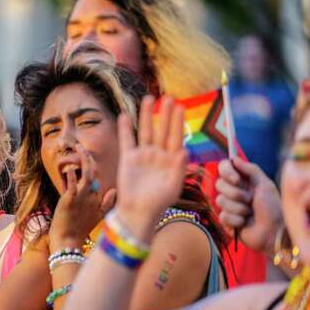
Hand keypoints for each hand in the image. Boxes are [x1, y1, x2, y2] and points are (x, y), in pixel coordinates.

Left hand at [48, 146, 115, 250]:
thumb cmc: (80, 229)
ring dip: (83, 160)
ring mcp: (82, 197)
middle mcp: (93, 196)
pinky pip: (72, 184)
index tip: (89, 157)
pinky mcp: (70, 200)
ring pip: (86, 174)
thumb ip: (107, 203)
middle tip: (81, 148)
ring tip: (78, 149)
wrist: (68, 241)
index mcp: (99, 199)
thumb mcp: (99, 216)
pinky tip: (69, 168)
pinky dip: (71, 175)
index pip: (98, 178)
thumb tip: (115, 190)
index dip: (94, 166)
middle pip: (94, 173)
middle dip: (89, 158)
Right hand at [115, 95, 186, 235]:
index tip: (180, 107)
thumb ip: (180, 168)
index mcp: (172, 160)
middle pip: (162, 130)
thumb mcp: (174, 186)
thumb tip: (184, 150)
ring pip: (146, 131)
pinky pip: (127, 140)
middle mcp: (158, 155)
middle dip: (165, 114)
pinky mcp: (128, 159)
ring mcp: (143, 156)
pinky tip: (125, 115)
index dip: (177, 122)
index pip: (175, 137)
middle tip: (168, 97)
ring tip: (148, 99)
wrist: (138, 213)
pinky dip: (126, 129)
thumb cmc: (158, 203)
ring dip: (147, 115)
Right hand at [215, 158, 281, 252]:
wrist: (274, 232)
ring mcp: (229, 206)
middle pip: (219, 184)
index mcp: (243, 181)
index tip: (237, 179)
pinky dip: (236, 220)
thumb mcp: (265, 185)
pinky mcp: (226, 220)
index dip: (227, 172)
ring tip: (250, 213)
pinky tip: (245, 223)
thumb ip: (251, 169)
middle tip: (250, 200)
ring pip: (220, 200)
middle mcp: (234, 191)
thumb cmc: (273, 208)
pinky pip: (222, 215)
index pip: (223, 168)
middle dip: (235, 193)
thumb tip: (234, 158)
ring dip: (238, 208)